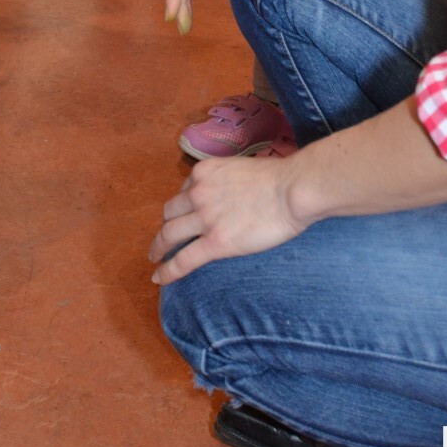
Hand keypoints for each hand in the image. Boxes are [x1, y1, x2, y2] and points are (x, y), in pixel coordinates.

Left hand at [150, 152, 304, 285]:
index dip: (184, 205)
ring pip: (169, 235)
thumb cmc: (278, 178)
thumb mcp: (242, 168)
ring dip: (158, 247)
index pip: (185, 190)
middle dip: (166, 225)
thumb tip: (232, 192)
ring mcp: (204, 218)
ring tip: (155, 258)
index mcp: (205, 172)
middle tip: (164, 238)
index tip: (185, 215)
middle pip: (170, 212)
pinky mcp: (215, 243)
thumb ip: (228, 180)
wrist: (291, 190)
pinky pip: (183, 259)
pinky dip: (167, 270)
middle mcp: (198, 192)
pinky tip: (158, 278)